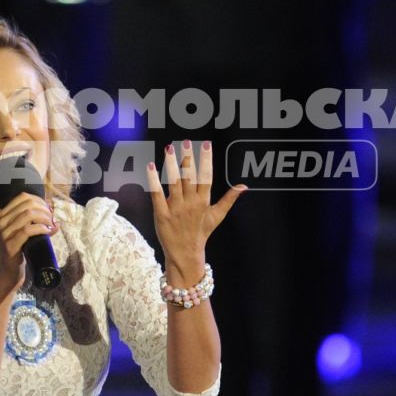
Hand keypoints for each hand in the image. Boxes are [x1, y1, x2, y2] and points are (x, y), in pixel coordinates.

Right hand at [0, 191, 56, 300]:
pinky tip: (47, 231)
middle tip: (51, 219)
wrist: (4, 275)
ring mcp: (3, 234)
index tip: (49, 209)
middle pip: (27, 204)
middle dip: (44, 209)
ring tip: (51, 225)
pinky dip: (41, 228)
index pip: (22, 197)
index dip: (39, 200)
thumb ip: (32, 226)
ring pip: (28, 215)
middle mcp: (1, 222)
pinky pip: (27, 230)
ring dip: (45, 218)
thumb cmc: (15, 253)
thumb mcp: (20, 236)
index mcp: (2, 216)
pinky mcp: (9, 246)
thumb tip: (55, 222)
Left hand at [149, 140, 244, 283]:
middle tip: (186, 141)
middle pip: (189, 177)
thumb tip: (244, 186)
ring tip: (169, 148)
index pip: (206, 176)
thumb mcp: (217, 216)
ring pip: (174, 183)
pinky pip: (157, 195)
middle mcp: (191, 204)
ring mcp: (176, 209)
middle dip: (188, 158)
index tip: (206, 144)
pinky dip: (154, 181)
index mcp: (204, 202)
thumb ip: (229, 199)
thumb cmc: (201, 233)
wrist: (185, 254)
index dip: (206, 160)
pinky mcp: (161, 215)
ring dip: (171, 165)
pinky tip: (151, 167)